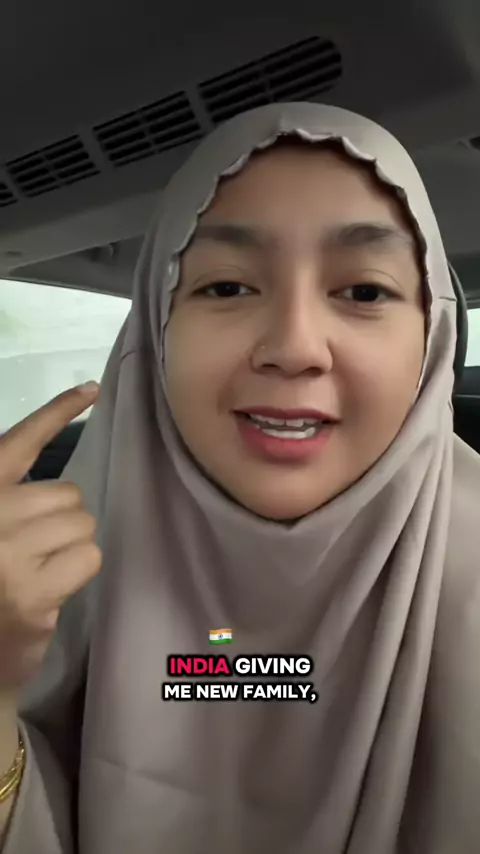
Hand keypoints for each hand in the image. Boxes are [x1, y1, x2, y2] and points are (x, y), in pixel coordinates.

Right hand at [0, 383, 101, 687]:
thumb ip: (15, 500)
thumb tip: (64, 491)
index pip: (20, 442)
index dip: (56, 412)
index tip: (90, 391)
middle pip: (67, 495)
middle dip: (63, 519)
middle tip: (38, 546)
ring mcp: (8, 558)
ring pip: (83, 525)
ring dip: (72, 546)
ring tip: (41, 568)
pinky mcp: (32, 595)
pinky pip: (87, 559)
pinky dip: (76, 571)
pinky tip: (49, 588)